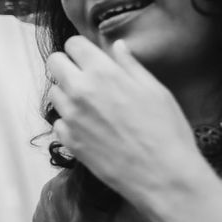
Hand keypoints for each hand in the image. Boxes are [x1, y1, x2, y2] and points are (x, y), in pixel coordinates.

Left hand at [47, 37, 207, 209]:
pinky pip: (58, 121)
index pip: (72, 44)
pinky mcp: (68, 140)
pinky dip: (69, 122)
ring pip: (54, 92)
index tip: (90, 58)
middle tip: (85, 78)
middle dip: (67, 66)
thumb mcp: (155, 90)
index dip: (82, 50)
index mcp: (103, 73)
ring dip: (67, 94)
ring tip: (92, 106)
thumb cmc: (167, 131)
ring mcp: (71, 116)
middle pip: (54, 63)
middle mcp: (80, 90)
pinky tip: (91, 129)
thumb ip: (130, 65)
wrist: (164, 176)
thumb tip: (116, 45)